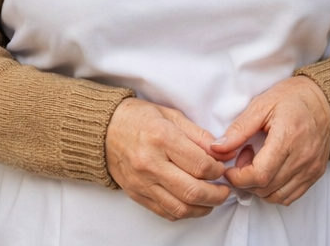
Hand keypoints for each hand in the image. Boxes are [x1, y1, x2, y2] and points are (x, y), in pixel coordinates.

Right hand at [105, 98, 229, 220]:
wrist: (104, 130)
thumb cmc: (140, 119)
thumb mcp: (172, 116)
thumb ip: (199, 136)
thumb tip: (224, 152)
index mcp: (162, 138)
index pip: (200, 165)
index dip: (219, 170)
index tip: (223, 168)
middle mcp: (150, 164)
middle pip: (192, 191)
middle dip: (216, 194)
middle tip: (225, 190)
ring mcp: (141, 182)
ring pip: (179, 207)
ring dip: (203, 208)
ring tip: (212, 200)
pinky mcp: (136, 194)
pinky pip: (164, 212)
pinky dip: (183, 212)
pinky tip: (193, 204)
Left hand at [210, 76, 329, 205]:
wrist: (325, 99)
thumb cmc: (294, 98)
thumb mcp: (262, 105)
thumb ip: (239, 129)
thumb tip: (218, 148)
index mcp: (288, 137)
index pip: (259, 175)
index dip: (238, 178)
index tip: (229, 169)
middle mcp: (302, 156)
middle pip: (266, 187)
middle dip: (245, 181)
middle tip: (244, 159)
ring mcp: (311, 167)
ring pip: (276, 196)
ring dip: (259, 188)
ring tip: (258, 164)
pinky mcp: (315, 172)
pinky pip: (290, 196)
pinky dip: (274, 191)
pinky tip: (270, 172)